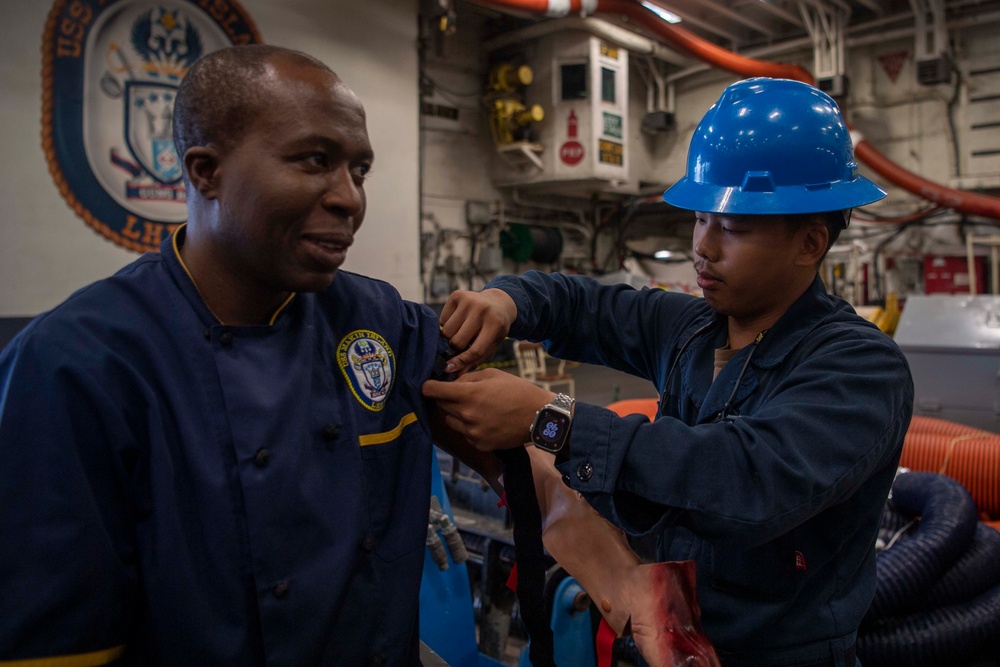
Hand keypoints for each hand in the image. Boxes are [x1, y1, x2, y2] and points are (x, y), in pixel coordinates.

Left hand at [422, 368, 553, 451]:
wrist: (539, 416)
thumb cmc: (517, 391)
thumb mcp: (492, 374)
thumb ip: (467, 378)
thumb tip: (449, 380)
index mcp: (469, 395)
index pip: (433, 391)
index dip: (428, 387)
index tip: (427, 386)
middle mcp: (467, 415)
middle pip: (441, 406)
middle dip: (447, 398)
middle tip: (462, 395)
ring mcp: (472, 433)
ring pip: (451, 421)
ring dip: (457, 414)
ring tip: (477, 409)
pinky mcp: (479, 445)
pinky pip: (464, 434)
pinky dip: (469, 428)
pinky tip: (486, 421)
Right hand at [439, 289, 516, 374]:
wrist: (498, 303)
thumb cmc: (494, 329)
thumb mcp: (492, 345)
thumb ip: (475, 360)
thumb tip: (454, 372)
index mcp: (495, 324)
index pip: (475, 349)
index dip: (461, 361)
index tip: (449, 368)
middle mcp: (482, 309)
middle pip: (457, 341)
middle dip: (456, 348)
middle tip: (462, 345)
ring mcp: (469, 300)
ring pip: (446, 331)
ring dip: (450, 337)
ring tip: (461, 333)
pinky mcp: (457, 295)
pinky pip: (442, 319)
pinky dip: (446, 325)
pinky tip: (458, 322)